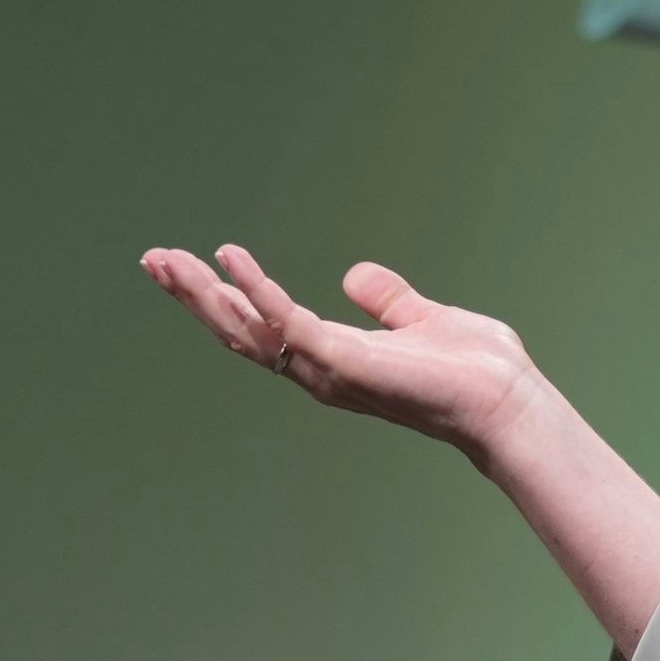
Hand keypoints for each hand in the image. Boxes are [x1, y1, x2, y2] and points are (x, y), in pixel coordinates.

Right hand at [139, 243, 542, 458]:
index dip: (225, 298)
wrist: (507, 401)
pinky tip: (230, 259)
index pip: (263, 325)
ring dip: (205, 294)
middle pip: (239, 331)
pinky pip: (288, 321)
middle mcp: (319, 368)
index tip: (190, 264)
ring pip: (249, 329)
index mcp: (334, 355)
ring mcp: (328, 368)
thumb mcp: (423, 319)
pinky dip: (258, 290)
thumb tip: (354, 276)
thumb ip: (388, 300)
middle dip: (194, 296)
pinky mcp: (345, 361)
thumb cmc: (474, 370)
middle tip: (152, 260)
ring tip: (166, 260)